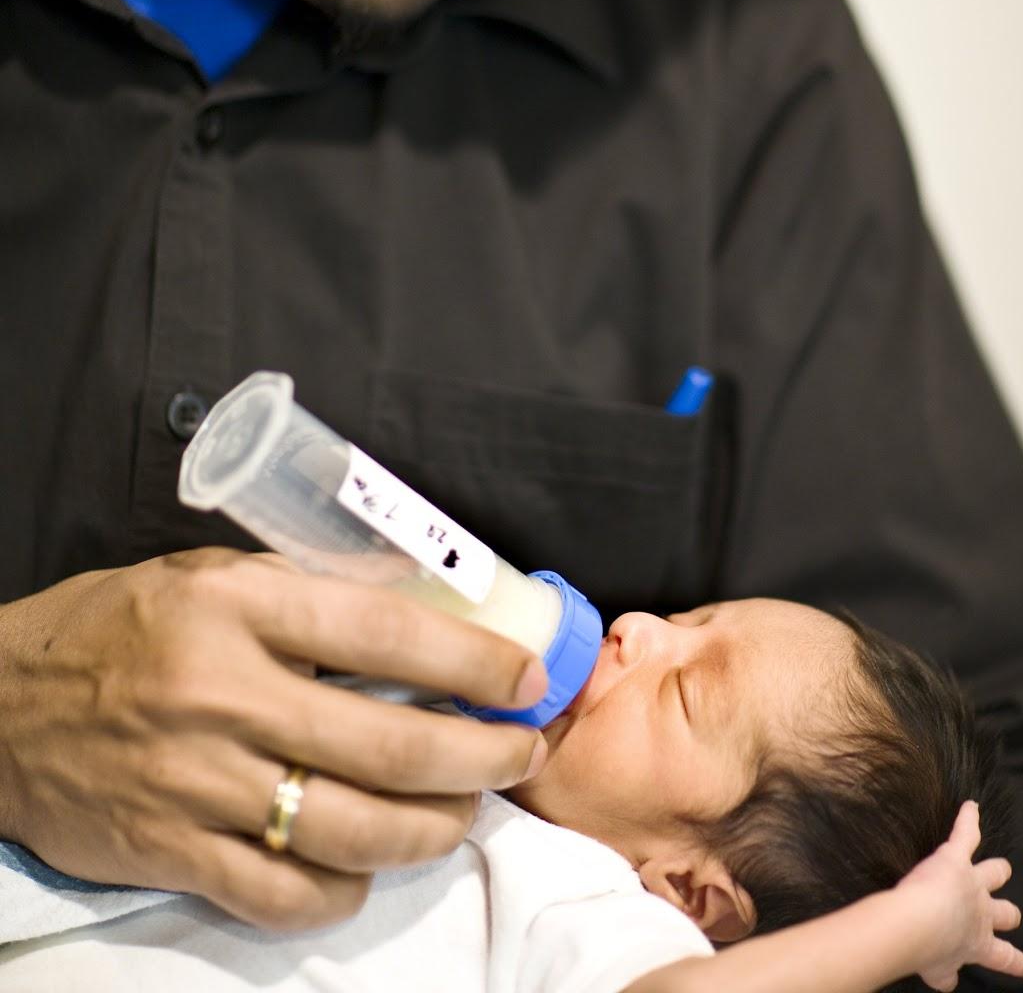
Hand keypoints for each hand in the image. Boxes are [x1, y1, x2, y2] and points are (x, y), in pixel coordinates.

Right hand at [0, 549, 546, 929]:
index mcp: (238, 606)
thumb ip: (306, 597)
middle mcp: (223, 695)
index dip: (471, 664)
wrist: (4, 706)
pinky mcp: (173, 854)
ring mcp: (197, 784)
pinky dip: (343, 887)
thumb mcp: (212, 576)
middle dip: (479, 757)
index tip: (525, 678)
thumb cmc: (120, 626)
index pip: (385, 636)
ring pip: (351, 830)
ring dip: (431, 829)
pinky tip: (363, 863)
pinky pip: (285, 893)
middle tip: (520, 752)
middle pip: (387, 746)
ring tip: (462, 812)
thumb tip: (423, 616)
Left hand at [896, 801, 1022, 988]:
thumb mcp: (936, 973)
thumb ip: (943, 975)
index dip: (1015, 961)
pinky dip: (968, 818)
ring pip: (995, 871)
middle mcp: (982, 913)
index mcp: (978, 943)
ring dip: (997, 869)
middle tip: (1008, 913)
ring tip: (1000, 868)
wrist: (917, 924)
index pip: (1004, 956)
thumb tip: (944, 981)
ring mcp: (971, 882)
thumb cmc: (924, 949)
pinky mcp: (955, 857)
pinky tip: (970, 807)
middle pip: (1007, 911)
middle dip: (1008, 913)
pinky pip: (966, 833)